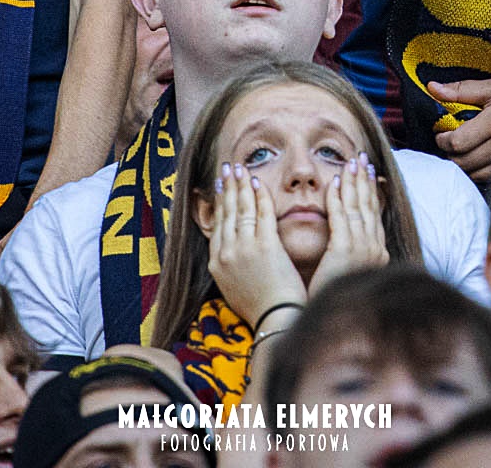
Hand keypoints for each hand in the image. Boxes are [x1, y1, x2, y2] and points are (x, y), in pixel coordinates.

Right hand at [206, 163, 306, 325]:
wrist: (275, 321)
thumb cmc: (261, 308)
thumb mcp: (233, 288)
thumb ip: (229, 267)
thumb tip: (230, 253)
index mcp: (216, 264)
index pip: (216, 225)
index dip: (218, 203)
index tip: (220, 186)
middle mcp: (225, 253)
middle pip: (226, 212)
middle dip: (228, 187)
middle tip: (228, 169)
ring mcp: (244, 249)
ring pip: (241, 208)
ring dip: (241, 184)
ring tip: (241, 168)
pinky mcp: (265, 246)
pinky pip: (262, 213)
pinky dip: (260, 194)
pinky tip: (259, 181)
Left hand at [308, 155, 388, 292]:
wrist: (335, 326)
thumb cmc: (337, 300)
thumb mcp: (350, 273)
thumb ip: (351, 254)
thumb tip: (348, 243)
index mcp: (377, 254)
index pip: (374, 215)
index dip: (371, 192)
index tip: (368, 173)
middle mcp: (375, 249)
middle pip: (370, 206)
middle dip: (365, 181)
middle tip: (361, 159)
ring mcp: (362, 250)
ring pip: (358, 207)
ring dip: (353, 183)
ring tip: (350, 163)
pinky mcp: (345, 252)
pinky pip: (341, 218)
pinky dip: (338, 198)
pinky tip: (333, 183)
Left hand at [428, 75, 490, 179]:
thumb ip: (461, 90)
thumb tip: (432, 87)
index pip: (457, 142)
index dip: (443, 141)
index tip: (441, 134)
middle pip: (463, 162)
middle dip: (449, 155)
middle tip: (447, 143)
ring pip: (475, 174)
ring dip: (462, 165)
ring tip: (461, 151)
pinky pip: (489, 178)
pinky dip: (477, 172)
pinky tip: (477, 160)